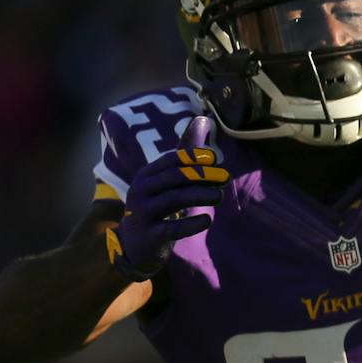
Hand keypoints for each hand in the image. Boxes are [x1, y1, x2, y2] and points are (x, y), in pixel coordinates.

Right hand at [107, 121, 228, 279]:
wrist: (135, 243)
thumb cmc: (158, 204)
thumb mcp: (169, 179)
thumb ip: (186, 152)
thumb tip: (203, 118)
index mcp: (147, 174)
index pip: (171, 160)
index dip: (194, 158)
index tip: (215, 159)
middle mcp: (141, 190)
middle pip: (173, 178)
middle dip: (201, 176)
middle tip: (226, 178)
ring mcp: (143, 213)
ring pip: (173, 200)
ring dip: (200, 196)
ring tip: (219, 196)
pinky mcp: (150, 235)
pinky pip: (171, 228)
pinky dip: (191, 224)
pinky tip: (207, 221)